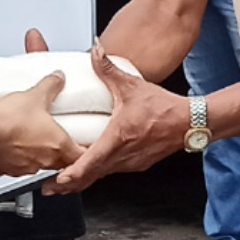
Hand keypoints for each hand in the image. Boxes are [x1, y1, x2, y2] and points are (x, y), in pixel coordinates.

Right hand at [0, 70, 83, 177]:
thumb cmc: (8, 121)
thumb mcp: (35, 95)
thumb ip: (51, 85)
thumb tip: (58, 78)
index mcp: (58, 146)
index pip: (82, 156)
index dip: (85, 150)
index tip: (85, 143)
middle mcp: (44, 161)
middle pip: (62, 163)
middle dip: (62, 152)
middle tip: (59, 138)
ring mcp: (26, 167)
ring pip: (39, 165)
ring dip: (38, 154)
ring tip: (34, 138)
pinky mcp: (7, 169)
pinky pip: (16, 165)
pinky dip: (17, 156)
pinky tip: (12, 143)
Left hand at [50, 44, 189, 193]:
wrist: (190, 122)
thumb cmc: (165, 109)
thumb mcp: (132, 86)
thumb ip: (109, 69)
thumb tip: (95, 51)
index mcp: (118, 139)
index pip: (90, 163)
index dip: (71, 174)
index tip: (56, 180)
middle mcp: (123, 156)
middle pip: (90, 177)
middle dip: (68, 185)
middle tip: (49, 188)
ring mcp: (130, 163)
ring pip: (101, 176)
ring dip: (82, 180)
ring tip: (63, 182)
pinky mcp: (136, 164)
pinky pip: (112, 171)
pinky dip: (98, 172)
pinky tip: (91, 168)